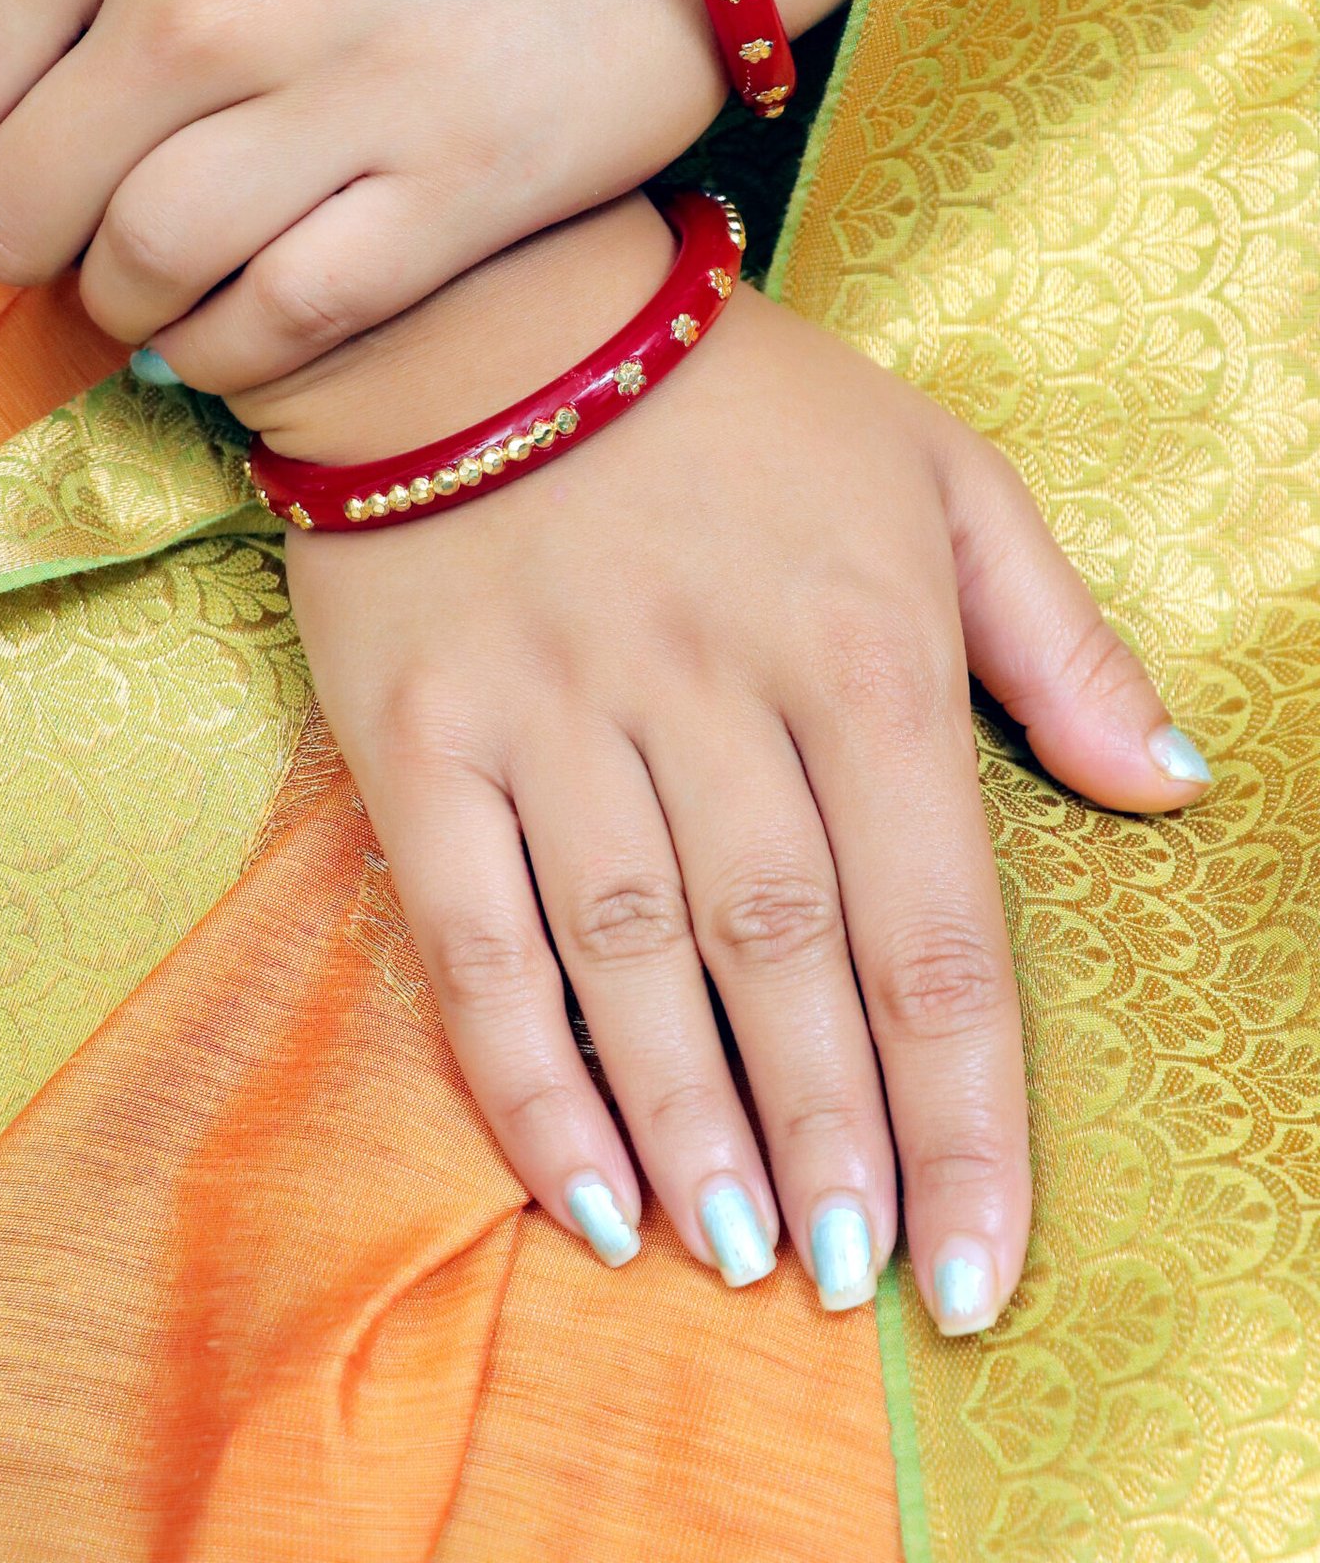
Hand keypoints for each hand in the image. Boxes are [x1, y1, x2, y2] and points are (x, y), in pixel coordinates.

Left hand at [0, 0, 875, 394]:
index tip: (13, 152)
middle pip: (21, 204)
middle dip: (32, 246)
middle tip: (84, 238)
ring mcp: (335, 92)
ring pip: (146, 272)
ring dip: (136, 304)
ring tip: (165, 283)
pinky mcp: (453, 186)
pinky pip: (284, 320)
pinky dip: (240, 349)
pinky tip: (244, 321)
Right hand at [259, 198, 1210, 1323]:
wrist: (483, 311)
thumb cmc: (737, 404)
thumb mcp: (939, 472)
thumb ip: (1060, 637)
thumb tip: (1171, 784)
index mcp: (860, 643)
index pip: (933, 925)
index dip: (964, 1113)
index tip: (977, 1261)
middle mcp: (710, 692)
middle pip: (789, 961)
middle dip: (836, 1139)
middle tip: (854, 1282)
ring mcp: (553, 717)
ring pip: (638, 963)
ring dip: (694, 1126)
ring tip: (738, 1255)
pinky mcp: (422, 737)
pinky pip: (474, 933)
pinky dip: (528, 1072)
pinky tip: (582, 1184)